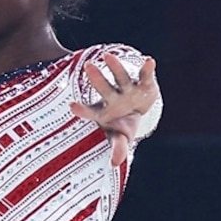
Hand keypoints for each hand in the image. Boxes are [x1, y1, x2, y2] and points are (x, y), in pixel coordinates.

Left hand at [71, 49, 160, 166]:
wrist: (138, 106)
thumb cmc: (123, 124)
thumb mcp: (121, 137)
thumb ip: (118, 147)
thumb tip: (115, 164)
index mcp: (104, 112)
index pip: (91, 111)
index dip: (82, 110)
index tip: (71, 106)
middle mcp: (113, 97)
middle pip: (104, 89)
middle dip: (97, 79)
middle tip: (89, 67)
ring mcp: (127, 88)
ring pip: (120, 77)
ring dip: (115, 67)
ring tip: (108, 56)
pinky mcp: (143, 83)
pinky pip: (144, 75)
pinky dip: (147, 69)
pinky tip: (149, 61)